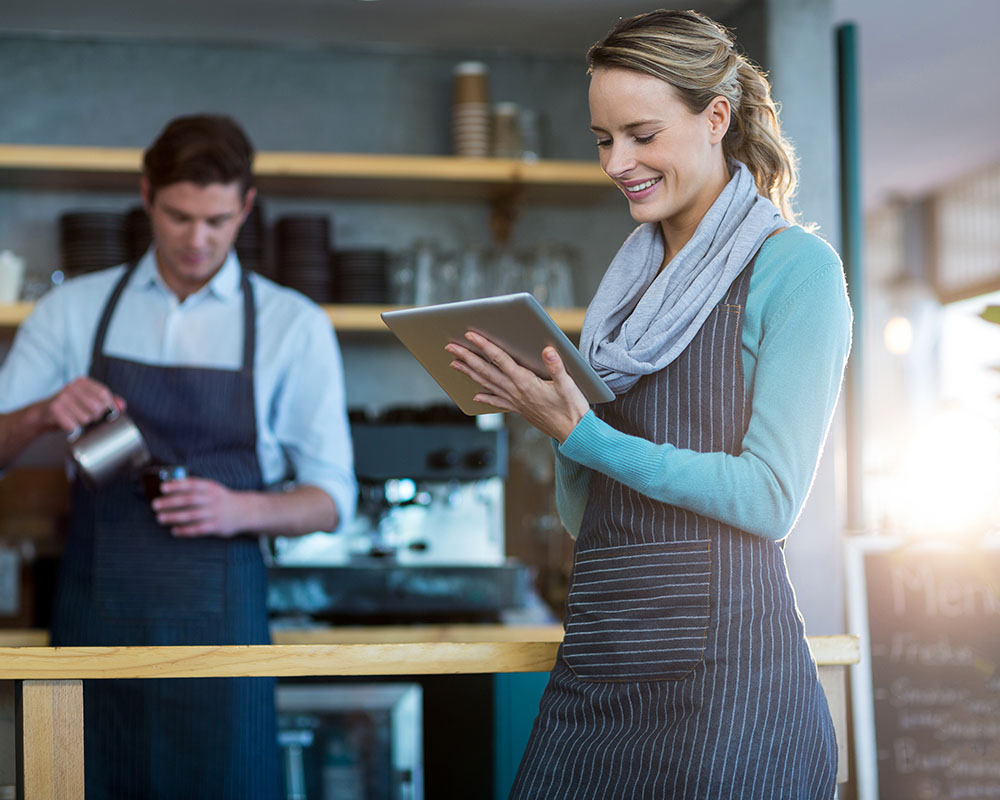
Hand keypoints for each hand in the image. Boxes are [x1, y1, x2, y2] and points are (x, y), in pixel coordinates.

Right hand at [47, 377, 125, 432]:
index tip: (106, 413)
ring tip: (77, 420)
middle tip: (90, 418)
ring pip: (86, 418)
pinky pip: (73, 425)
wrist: (43, 414)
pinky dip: (73, 429)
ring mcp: (62, 397)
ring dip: (84, 424)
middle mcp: (72, 386)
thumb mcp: (88, 401)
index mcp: (82, 382)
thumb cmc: (70, 408)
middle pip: (96, 406)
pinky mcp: (54, 409)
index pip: (104, 393)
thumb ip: (107, 401)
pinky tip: (69, 424)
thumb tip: (122, 406)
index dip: (108, 406)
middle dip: (96, 417)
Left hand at [152, 476, 250, 537]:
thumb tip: (171, 485)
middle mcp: (213, 499)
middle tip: (155, 505)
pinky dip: (185, 531)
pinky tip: (174, 531)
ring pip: (192, 515)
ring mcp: (215, 513)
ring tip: (160, 518)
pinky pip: (199, 529)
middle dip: (171, 502)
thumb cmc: (222, 499)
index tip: (163, 488)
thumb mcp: (213, 488)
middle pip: (189, 500)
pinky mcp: (217, 527)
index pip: (192, 484)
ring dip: (174, 517)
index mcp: (211, 488)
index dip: (177, 485)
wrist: (245, 511)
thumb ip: (195, 487)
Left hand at [446, 331, 589, 441]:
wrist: (574, 434)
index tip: (471, 336)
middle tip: (450, 346)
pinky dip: (485, 398)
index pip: (500, 360)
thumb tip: (547, 349)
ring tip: (454, 364)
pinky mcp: (520, 410)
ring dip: (469, 373)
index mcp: (525, 382)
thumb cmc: (572, 409)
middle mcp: (516, 392)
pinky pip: (498, 402)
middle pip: (486, 371)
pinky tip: (476, 396)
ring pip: (487, 384)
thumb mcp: (568, 385)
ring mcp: (516, 402)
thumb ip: (556, 366)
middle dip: (467, 357)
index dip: (485, 346)